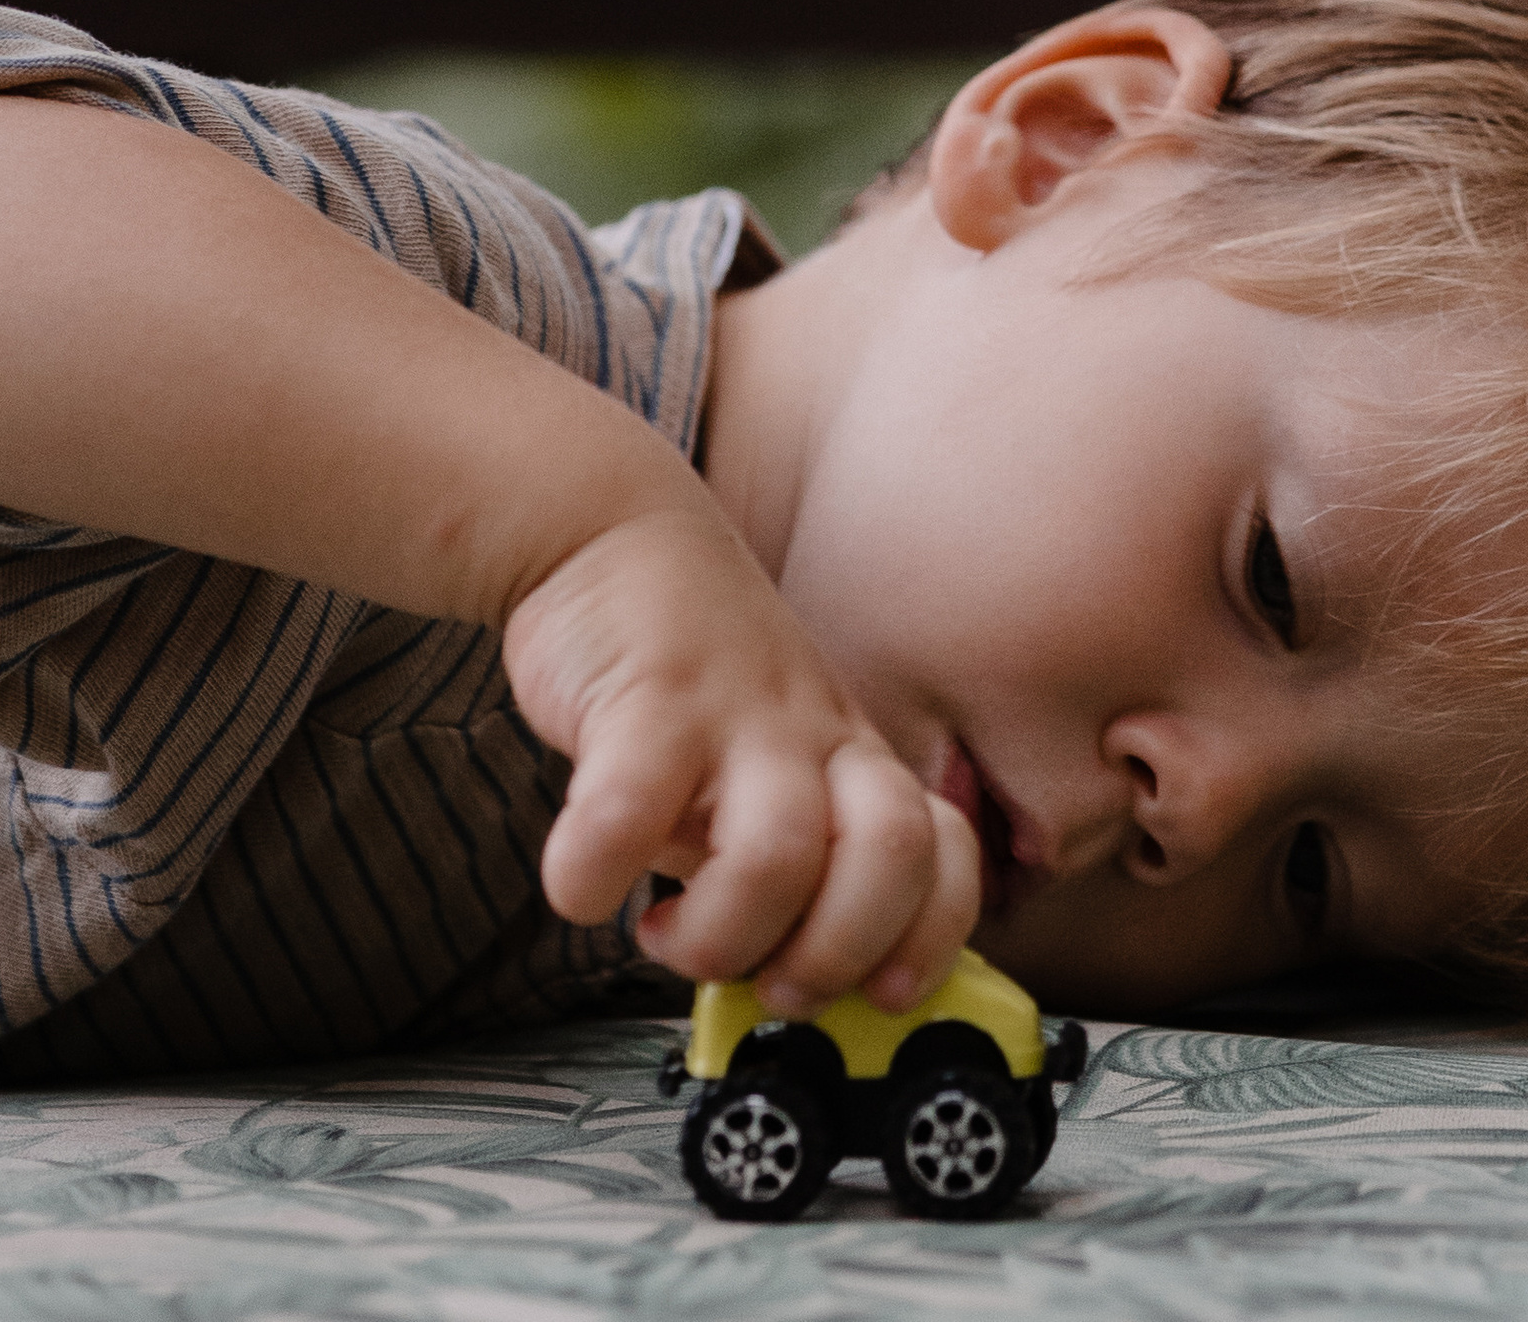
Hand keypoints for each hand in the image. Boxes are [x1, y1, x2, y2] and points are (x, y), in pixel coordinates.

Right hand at [500, 503, 980, 1013]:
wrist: (608, 531)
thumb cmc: (688, 675)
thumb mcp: (757, 761)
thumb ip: (782, 856)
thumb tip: (787, 989)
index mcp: (848, 757)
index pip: (945, 852)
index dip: (931, 937)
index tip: (880, 994)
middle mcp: (809, 734)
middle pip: (889, 855)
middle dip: (835, 954)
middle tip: (767, 979)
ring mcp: (734, 712)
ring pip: (780, 854)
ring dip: (719, 936)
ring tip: (668, 932)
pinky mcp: (646, 696)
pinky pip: (629, 813)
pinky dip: (597, 876)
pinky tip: (582, 881)